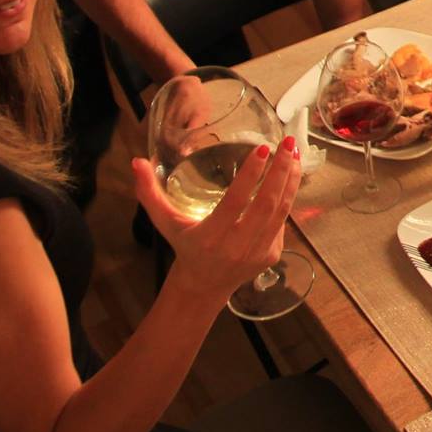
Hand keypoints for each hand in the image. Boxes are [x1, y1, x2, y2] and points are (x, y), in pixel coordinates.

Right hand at [133, 138, 300, 304]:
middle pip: (267, 204)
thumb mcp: (164, 223)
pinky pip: (283, 221)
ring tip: (294, 153)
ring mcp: (258, 252)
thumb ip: (149, 193)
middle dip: (281, 171)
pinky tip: (290, 176)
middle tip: (288, 143)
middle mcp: (238, 245)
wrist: (203, 287)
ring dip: (291, 180)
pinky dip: (288, 197)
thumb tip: (136, 162)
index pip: (237, 202)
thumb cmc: (184, 247)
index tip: (262, 150)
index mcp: (212, 236)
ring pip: (282, 211)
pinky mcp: (272, 254)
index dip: (251, 176)